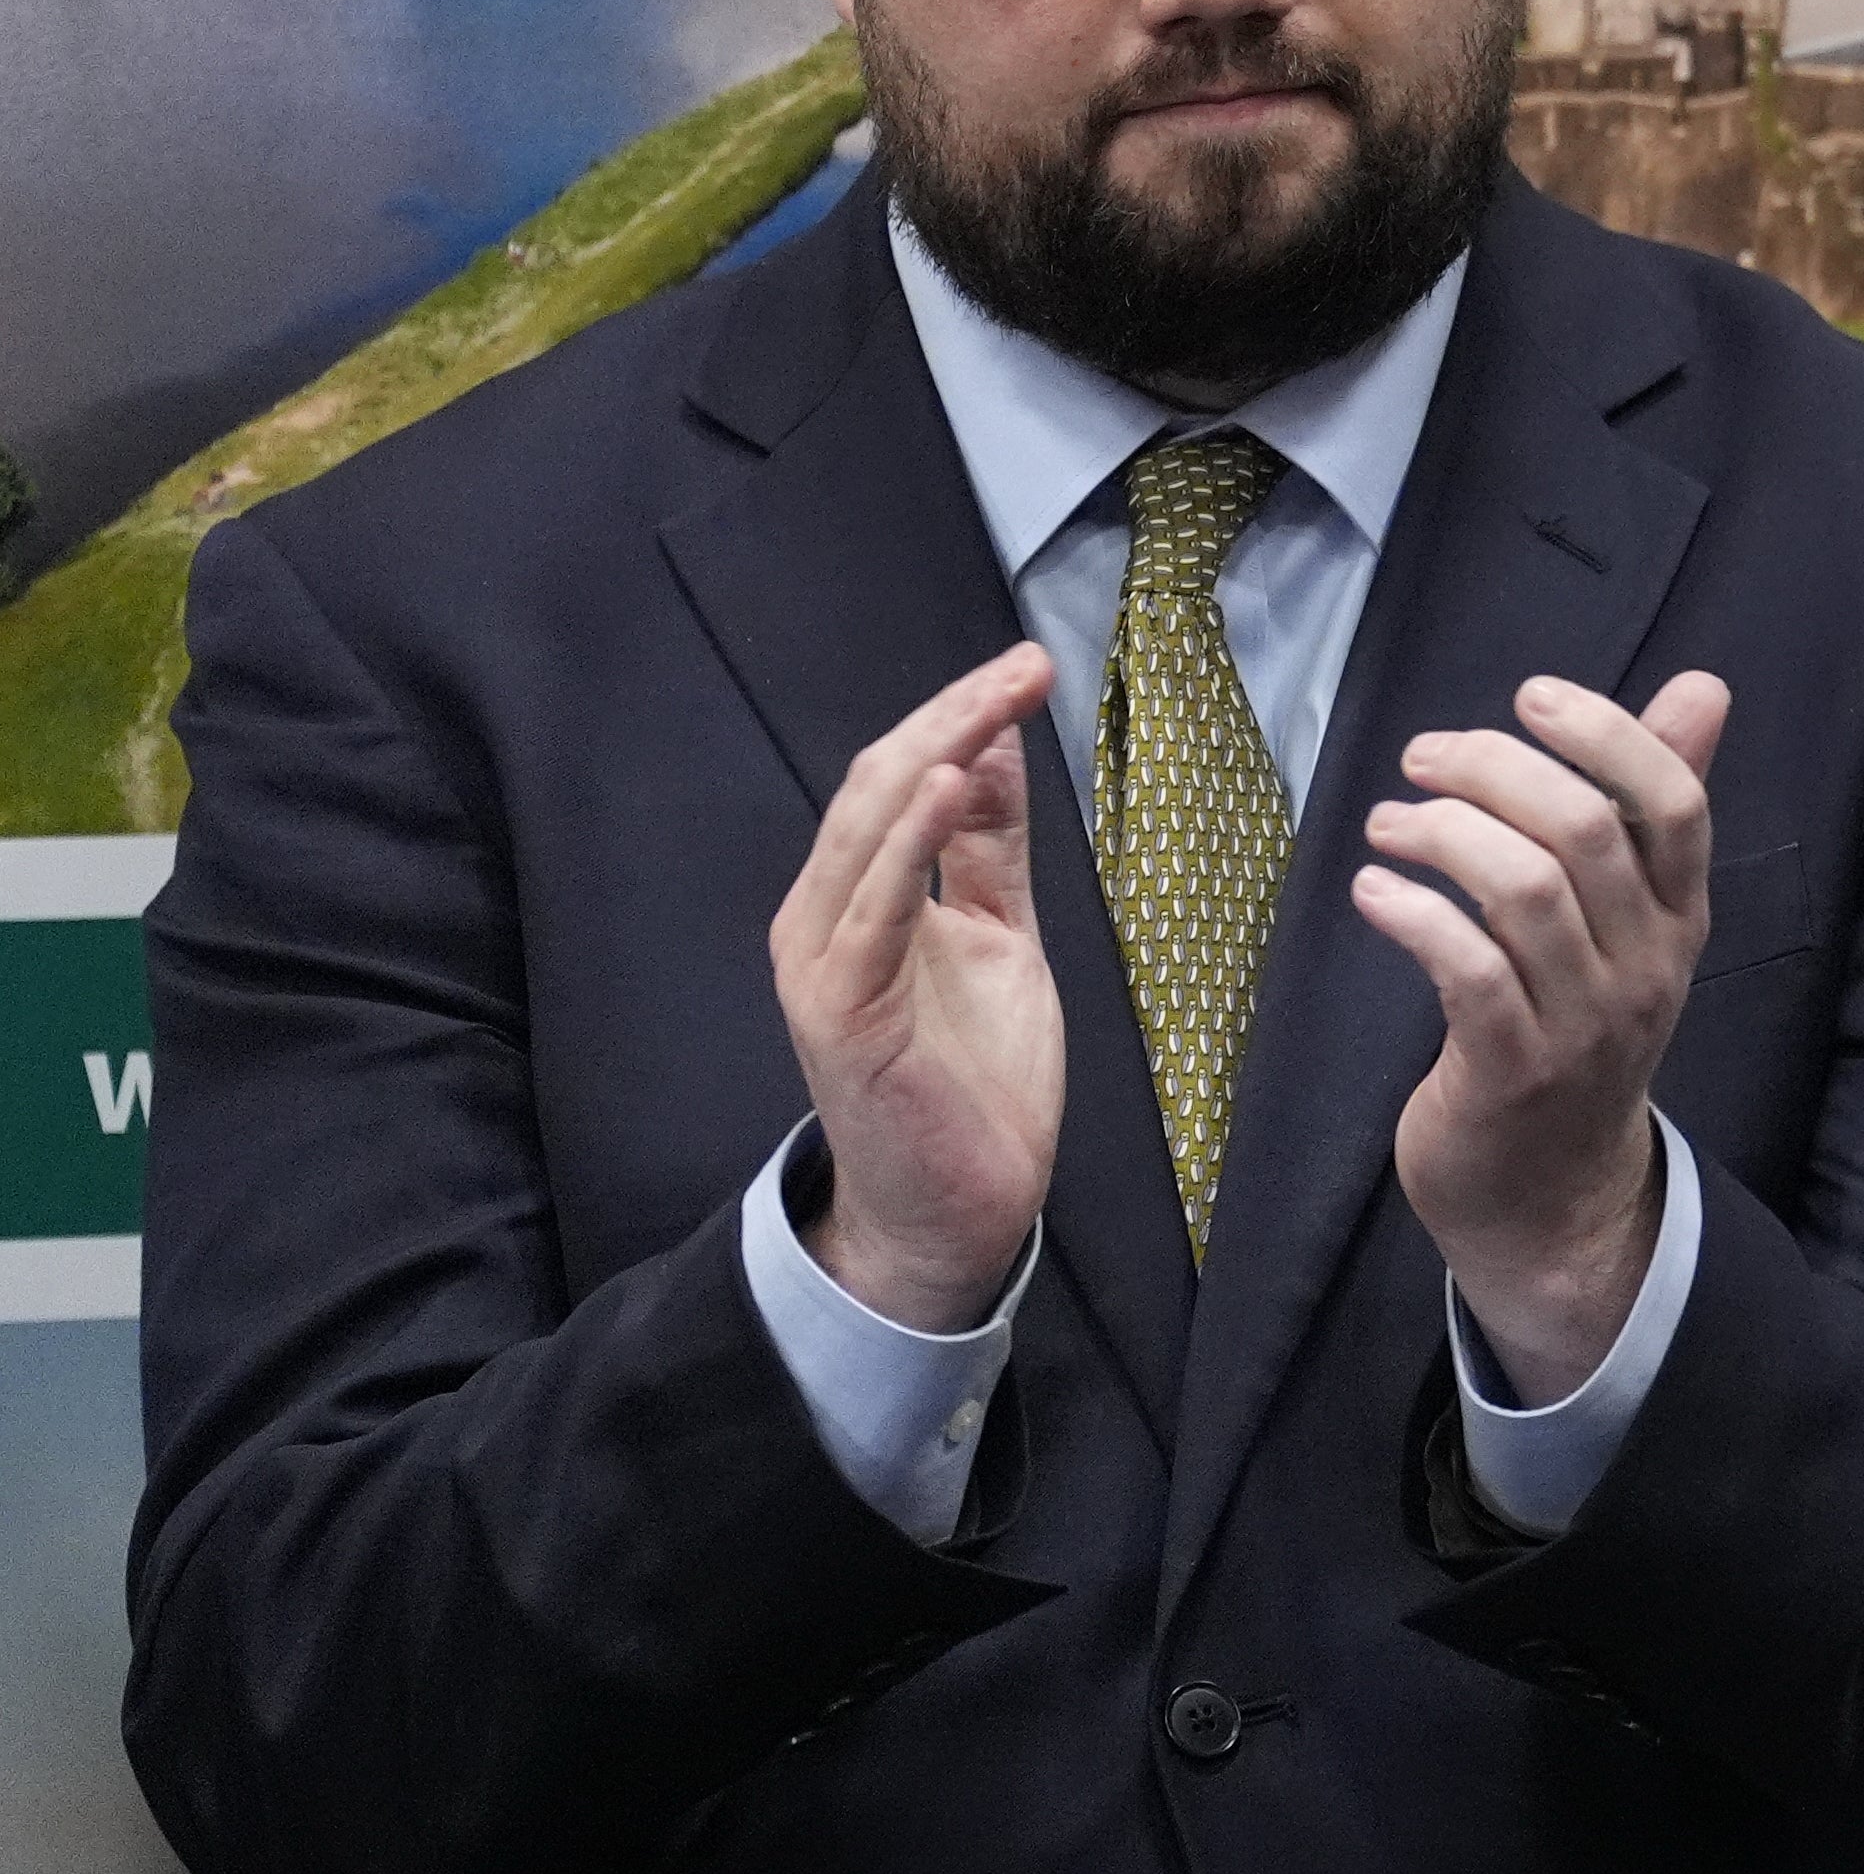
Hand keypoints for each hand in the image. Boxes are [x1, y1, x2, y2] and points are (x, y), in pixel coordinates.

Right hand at [770, 643, 1065, 1332]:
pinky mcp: (839, 1011)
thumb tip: (995, 747)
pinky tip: (947, 788)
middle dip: (955, 716)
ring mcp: (825, 963)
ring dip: (935, 754)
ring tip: (993, 700)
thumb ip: (990, 849)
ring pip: (868, 831)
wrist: (960, 1208)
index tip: (1027, 667)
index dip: (961, 717)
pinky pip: (873, 911)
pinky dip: (906, 844)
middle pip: (880, 786)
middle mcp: (827, 917)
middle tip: (1024, 664)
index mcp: (861, 896)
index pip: (900, 779)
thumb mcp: (1000, 937)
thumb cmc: (973, 1080)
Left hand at [1363, 671, 1731, 1403]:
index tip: (1530, 696)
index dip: (1606, 734)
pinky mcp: (1510, 1071)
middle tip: (1423, 758)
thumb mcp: (1632, 920)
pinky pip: (1464, 968)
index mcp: (1680, 918)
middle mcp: (1646, 966)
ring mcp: (1582, 1023)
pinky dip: (1411, 912)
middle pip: (1583, 832)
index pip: (1674, 805)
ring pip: (1521, 890)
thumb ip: (1654, 804)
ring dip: (1440, 834)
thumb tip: (1704, 688)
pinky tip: (1374, 892)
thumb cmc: (1576, 1027)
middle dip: (1492, 769)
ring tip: (1390, 824)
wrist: (1551, 1195)